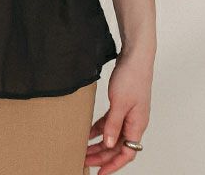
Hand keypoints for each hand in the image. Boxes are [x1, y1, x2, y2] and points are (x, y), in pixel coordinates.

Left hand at [84, 46, 152, 172]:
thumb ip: (113, 124)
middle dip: (101, 156)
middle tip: (84, 161)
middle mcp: (134, 123)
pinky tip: (87, 131)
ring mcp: (128, 114)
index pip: (127, 153)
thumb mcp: (119, 103)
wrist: (135, 57)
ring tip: (83, 150)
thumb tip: (108, 144)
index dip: (113, 165)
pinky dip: (99, 129)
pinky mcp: (121, 105)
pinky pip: (109, 123)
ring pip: (112, 135)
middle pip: (117, 146)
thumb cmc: (131, 78)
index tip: (100, 173)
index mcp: (137, 125)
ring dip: (99, 144)